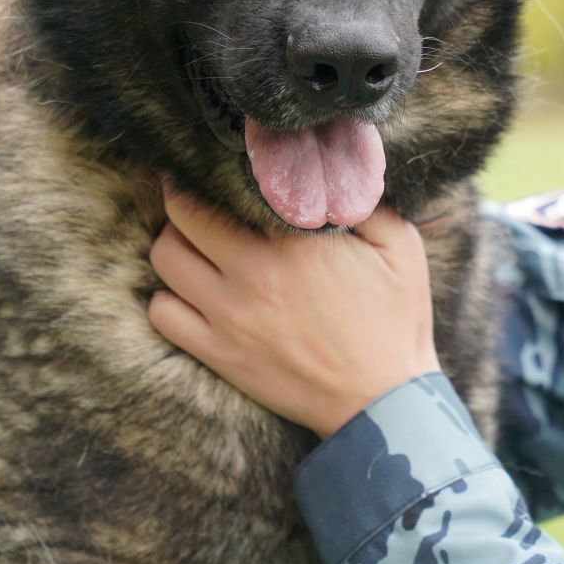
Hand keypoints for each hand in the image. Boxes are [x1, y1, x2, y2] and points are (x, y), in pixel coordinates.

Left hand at [146, 186, 440, 437]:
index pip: (225, 186)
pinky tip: (193, 292)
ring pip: (165, 259)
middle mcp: (253, 274)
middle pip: (181, 215)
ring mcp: (230, 317)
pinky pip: (163, 313)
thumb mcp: (400, 248)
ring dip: (175, 243)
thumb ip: (367, 199)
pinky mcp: (219, 353)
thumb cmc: (396, 320)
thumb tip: (340, 162)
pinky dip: (168, 297)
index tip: (220, 164)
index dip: (216, 169)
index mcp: (295, 242)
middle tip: (198, 196)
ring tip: (196, 243)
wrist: (383, 401)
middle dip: (185, 197)